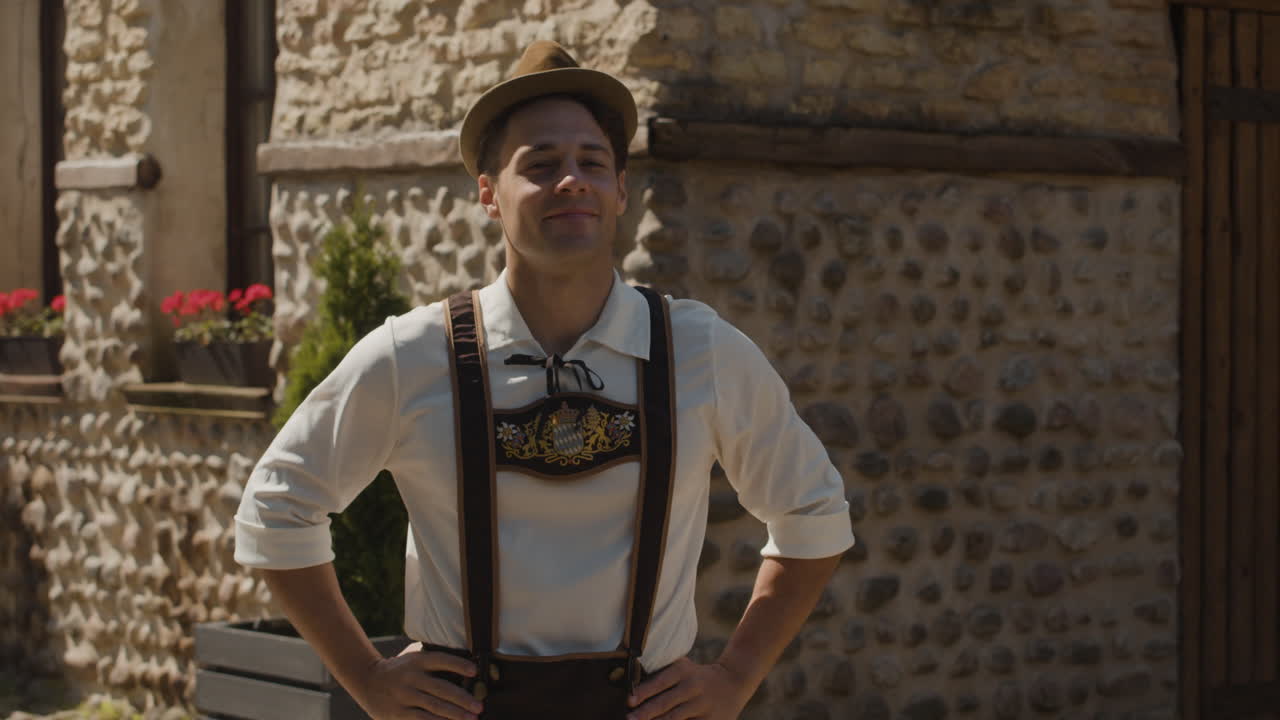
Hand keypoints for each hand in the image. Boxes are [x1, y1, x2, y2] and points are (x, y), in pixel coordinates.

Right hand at [348, 641, 484, 719]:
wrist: (367, 680)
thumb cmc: (399, 669)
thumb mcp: (412, 658)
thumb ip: (433, 661)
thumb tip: (465, 666)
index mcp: (417, 661)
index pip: (440, 660)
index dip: (458, 664)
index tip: (474, 671)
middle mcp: (411, 677)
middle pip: (441, 688)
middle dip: (462, 699)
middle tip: (479, 706)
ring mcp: (404, 696)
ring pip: (433, 707)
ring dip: (455, 714)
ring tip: (471, 718)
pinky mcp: (398, 713)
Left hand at [626, 657, 752, 719]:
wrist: (734, 681)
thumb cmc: (697, 676)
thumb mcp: (683, 667)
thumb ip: (662, 671)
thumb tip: (631, 680)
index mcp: (684, 672)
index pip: (661, 681)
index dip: (645, 691)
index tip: (629, 701)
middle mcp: (693, 687)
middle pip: (667, 703)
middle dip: (646, 713)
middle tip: (630, 719)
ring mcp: (703, 705)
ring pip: (676, 718)